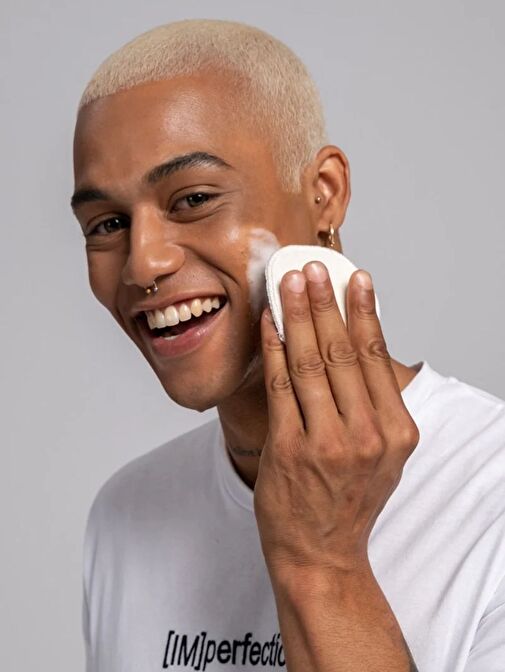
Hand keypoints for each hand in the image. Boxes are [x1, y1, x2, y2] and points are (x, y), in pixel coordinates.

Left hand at [255, 261, 419, 576]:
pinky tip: (269, 323)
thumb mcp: (382, 455)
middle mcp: (366, 436)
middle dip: (326, 303)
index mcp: (395, 433)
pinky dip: (274, 349)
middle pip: (343, 352)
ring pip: (311, 363)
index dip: (364, 313)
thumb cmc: (349, 500)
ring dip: (298, 316)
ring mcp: (326, 443)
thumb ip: (375, 405)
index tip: (355, 279)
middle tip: (315, 268)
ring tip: (290, 283)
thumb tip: (359, 345)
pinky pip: (279, 386)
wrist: (322, 554)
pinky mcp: (289, 449)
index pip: (377, 358)